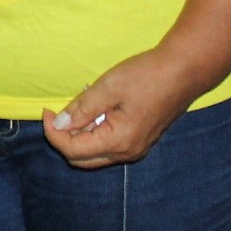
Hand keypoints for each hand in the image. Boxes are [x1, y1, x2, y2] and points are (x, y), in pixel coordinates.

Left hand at [42, 45, 210, 169]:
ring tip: (78, 109)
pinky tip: (95, 112)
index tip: (46, 110)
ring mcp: (136, 149)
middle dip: (64, 138)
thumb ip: (82, 108)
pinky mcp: (141, 141)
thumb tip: (60, 124)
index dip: (53, 132)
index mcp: (118, 142)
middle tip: (57, 113)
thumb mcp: (108, 87)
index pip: (72, 150)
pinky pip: (109, 146)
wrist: (184, 71)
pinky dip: (94, 134)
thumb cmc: (147, 75)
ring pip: (95, 154)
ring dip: (79, 137)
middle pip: (82, 158)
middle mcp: (127, 152)